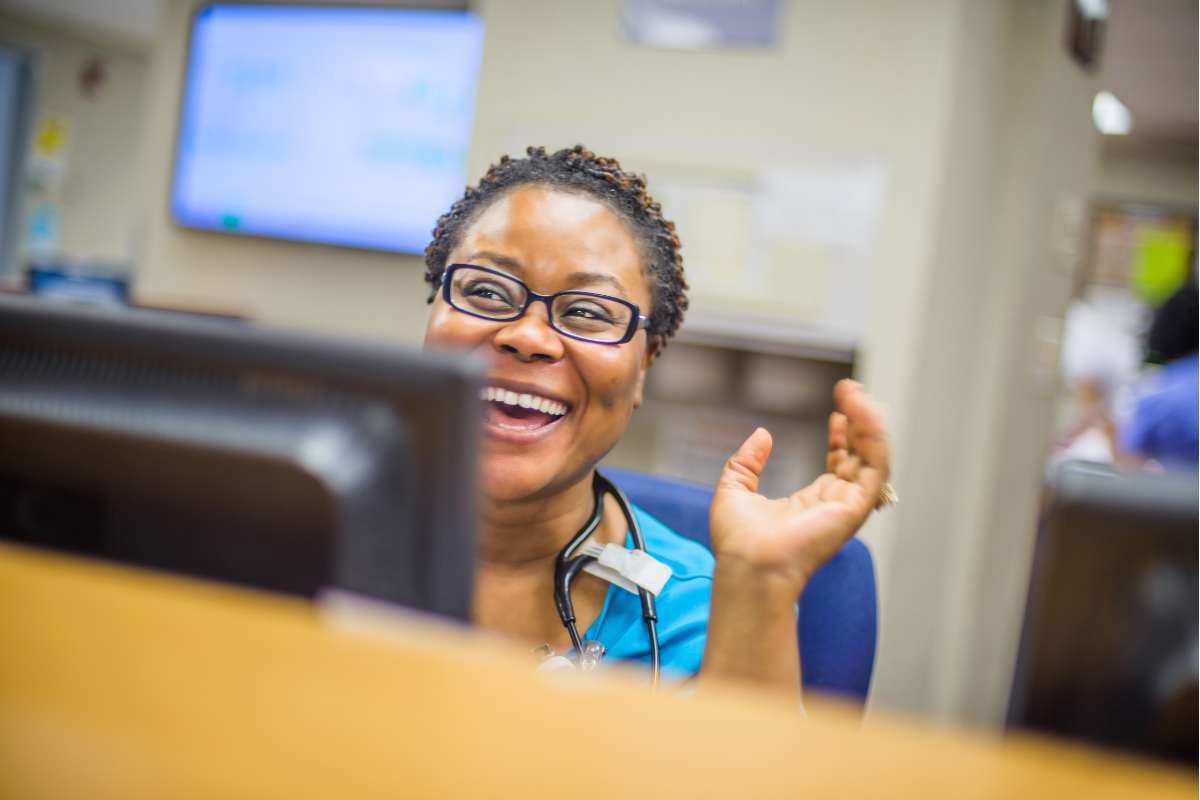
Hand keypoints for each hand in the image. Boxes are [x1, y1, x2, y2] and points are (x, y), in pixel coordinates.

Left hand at [708, 379, 890, 595]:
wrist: (748, 564)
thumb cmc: (738, 541)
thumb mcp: (734, 489)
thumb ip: (747, 461)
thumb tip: (762, 434)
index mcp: (811, 503)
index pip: (840, 463)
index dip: (842, 435)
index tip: (839, 410)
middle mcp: (834, 504)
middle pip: (861, 457)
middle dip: (861, 423)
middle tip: (853, 391)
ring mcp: (848, 507)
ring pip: (873, 459)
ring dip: (870, 425)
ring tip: (858, 395)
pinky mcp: (855, 507)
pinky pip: (875, 467)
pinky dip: (874, 438)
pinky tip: (863, 414)